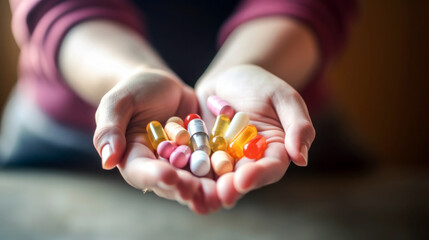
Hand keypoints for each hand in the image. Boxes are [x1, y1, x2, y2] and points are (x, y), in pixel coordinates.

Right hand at [93, 68, 217, 211]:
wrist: (161, 85)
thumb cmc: (134, 91)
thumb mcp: (118, 102)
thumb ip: (109, 128)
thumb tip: (107, 161)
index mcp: (133, 158)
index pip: (141, 172)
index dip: (154, 176)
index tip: (169, 176)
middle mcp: (157, 167)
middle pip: (170, 183)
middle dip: (185, 188)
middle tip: (199, 190)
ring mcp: (181, 163)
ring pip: (193, 179)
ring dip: (206, 188)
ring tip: (220, 192)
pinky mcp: (200, 155)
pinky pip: (211, 164)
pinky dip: (221, 171)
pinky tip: (234, 175)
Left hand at [196, 64, 315, 207]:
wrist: (229, 78)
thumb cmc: (261, 84)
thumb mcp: (283, 97)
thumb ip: (298, 125)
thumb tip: (301, 160)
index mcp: (274, 152)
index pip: (270, 168)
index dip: (258, 175)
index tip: (243, 180)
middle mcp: (249, 162)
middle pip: (242, 179)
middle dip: (230, 188)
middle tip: (218, 195)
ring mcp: (224, 160)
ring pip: (217, 178)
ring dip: (207, 189)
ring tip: (196, 196)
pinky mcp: (203, 155)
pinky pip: (195, 165)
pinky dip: (187, 173)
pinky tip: (176, 178)